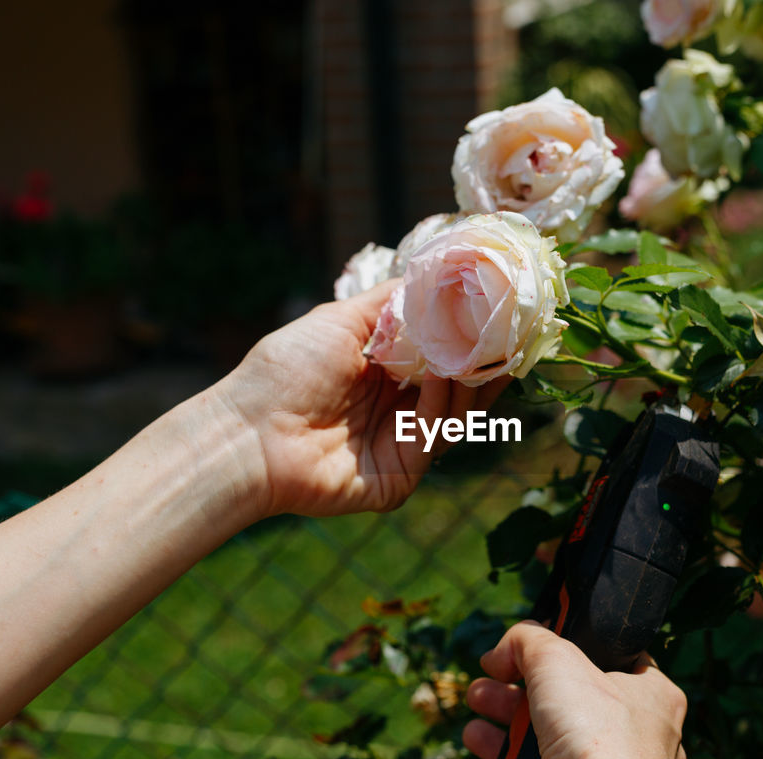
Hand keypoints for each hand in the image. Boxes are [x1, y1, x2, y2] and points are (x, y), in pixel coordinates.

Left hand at [215, 280, 508, 517]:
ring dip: (467, 381)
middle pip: (458, 393)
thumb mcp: (339, 320)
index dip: (469, 342)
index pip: (440, 361)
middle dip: (484, 366)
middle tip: (513, 337)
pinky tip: (439, 377)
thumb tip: (433, 274)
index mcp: (381, 377)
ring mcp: (398, 449)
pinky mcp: (399, 480)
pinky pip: (432, 440)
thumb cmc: (285, 370)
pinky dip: (439, 406)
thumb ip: (389, 301)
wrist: (249, 434)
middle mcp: (394, 413)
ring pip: (454, 417)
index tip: (500, 316)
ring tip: (476, 349)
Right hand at [463, 621, 687, 758]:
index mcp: (655, 697)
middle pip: (569, 706)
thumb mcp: (557, 658)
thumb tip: (506, 646)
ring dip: (504, 738)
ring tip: (472, 730)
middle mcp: (643, 741)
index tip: (531, 651)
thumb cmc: (595, 731)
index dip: (570, 651)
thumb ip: (529, 640)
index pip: (615, 662)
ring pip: (552, 749)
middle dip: (516, 697)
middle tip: (485, 687)